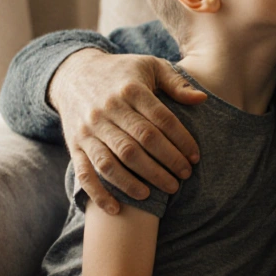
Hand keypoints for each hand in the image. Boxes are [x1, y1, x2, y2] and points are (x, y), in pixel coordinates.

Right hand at [50, 49, 205, 213]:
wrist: (73, 73)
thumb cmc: (121, 72)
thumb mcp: (149, 66)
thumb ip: (176, 83)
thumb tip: (202, 99)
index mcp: (130, 90)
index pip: (161, 120)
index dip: (181, 141)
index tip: (195, 157)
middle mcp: (107, 110)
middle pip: (139, 144)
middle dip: (165, 164)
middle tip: (183, 178)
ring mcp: (88, 130)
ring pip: (113, 162)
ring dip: (136, 182)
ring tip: (159, 194)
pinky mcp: (74, 145)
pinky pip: (85, 173)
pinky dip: (99, 193)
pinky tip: (117, 210)